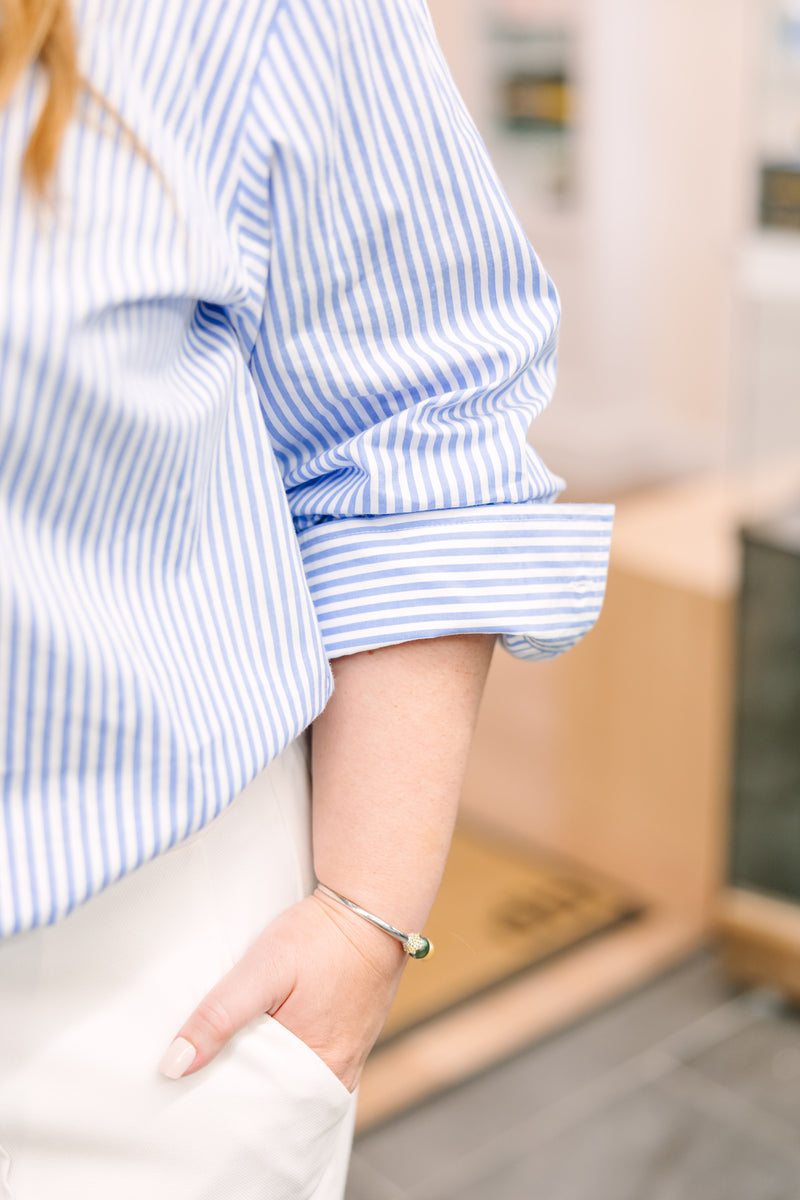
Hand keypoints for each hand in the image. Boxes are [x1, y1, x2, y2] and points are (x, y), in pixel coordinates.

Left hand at [157, 891, 406, 1090]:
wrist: (370, 905)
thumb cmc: (321, 935)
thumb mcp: (262, 969)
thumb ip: (219, 1015)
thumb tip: (175, 1066)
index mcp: (320, 1070)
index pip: (261, 1112)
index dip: (224, 1107)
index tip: (190, 1100)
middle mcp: (338, 1073)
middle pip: (278, 1101)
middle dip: (242, 1094)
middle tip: (199, 1083)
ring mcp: (348, 1056)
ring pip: (293, 1082)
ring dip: (264, 1074)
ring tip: (226, 1061)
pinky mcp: (351, 1036)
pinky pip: (310, 1062)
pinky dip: (285, 1057)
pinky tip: (264, 1040)